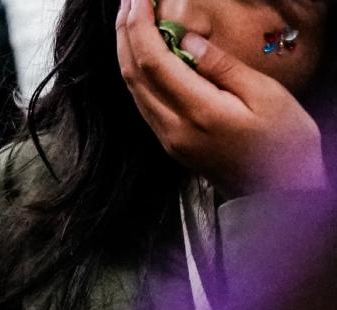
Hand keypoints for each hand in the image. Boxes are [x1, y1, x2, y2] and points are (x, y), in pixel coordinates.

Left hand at [117, 0, 325, 195]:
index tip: (138, 0)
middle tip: (128, 2)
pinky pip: (143, 101)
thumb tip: (186, 40)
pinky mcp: (170, 143)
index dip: (140, 27)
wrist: (280, 191)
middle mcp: (173, 128)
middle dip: (126, 33)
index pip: (153, 62)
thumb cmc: (284, 143)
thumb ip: (221, 66)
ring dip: (127, 51)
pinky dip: (137, 71)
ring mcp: (168, 138)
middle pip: (133, 73)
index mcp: (198, 112)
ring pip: (133, 88)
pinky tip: (142, 54)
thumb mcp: (265, 95)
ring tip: (130, 20)